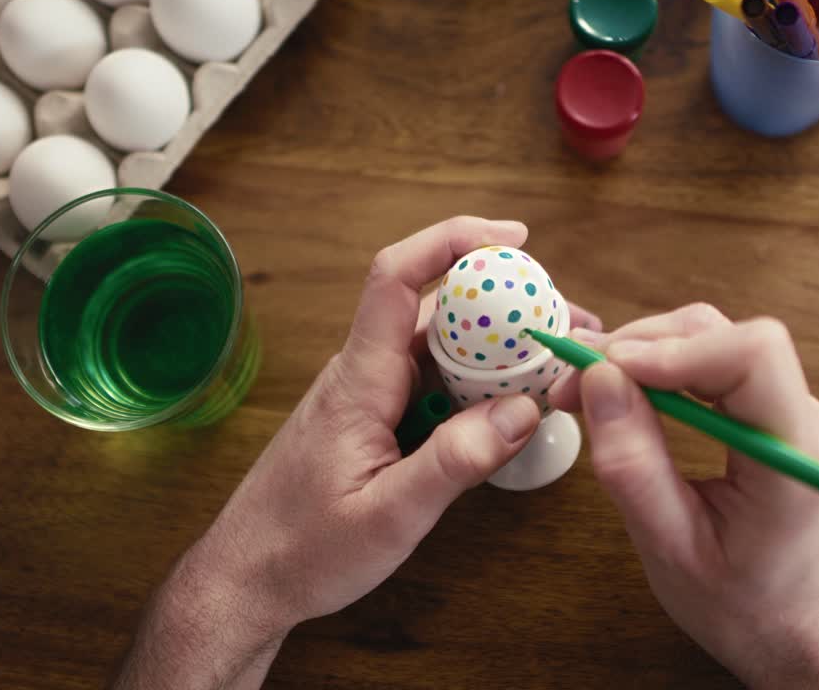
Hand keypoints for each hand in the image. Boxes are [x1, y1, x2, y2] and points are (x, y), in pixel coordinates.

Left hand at [114, 216, 600, 689]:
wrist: (247, 580)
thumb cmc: (302, 550)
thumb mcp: (388, 517)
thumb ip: (454, 463)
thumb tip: (522, 410)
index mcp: (360, 381)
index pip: (397, 278)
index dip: (452, 241)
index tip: (513, 238)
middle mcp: (367, 374)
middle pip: (440, 310)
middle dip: (508, 304)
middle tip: (571, 324)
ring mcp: (374, 396)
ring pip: (445, 350)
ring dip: (500, 351)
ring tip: (557, 367)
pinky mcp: (380, 420)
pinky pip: (439, 385)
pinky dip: (480, 387)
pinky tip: (514, 408)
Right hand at [550, 305, 818, 687]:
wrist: (791, 627)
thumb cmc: (738, 602)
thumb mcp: (669, 548)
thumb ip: (633, 466)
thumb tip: (598, 380)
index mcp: (794, 458)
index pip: (755, 355)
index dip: (675, 349)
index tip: (606, 370)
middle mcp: (804, 419)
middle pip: (724, 335)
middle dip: (641, 345)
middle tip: (572, 379)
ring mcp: (793, 409)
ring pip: (715, 338)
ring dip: (643, 351)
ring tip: (585, 385)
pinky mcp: (771, 409)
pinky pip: (715, 361)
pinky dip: (660, 365)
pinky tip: (621, 389)